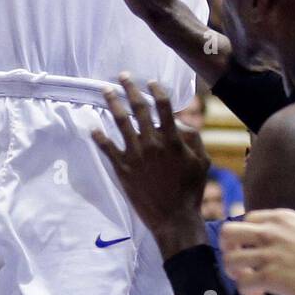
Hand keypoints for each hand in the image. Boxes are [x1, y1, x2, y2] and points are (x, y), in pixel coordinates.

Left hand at [92, 76, 208, 256]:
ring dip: (113, 103)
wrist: (174, 219)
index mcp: (172, 139)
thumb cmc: (191, 190)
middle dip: (130, 88)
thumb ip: (192, 138)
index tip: (151, 82)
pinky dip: (99, 137)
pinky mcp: (123, 169)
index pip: (163, 105)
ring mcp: (135, 155)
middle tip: (123, 76)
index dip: (156, 90)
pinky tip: (93, 128)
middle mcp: (151, 142)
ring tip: (106, 91)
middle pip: (138, 108)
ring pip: (120, 122)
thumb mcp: (202, 161)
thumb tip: (178, 121)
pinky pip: (107, 148)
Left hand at [220, 208, 294, 294]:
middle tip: (242, 264)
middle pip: (228, 233)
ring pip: (229, 260)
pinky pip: (242, 283)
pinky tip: (261, 294)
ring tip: (251, 280)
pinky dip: (247, 291)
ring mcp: (268, 254)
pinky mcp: (270, 277)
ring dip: (235, 273)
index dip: (247, 237)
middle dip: (230, 249)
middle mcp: (270, 231)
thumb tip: (279, 244)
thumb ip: (288, 233)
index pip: (247, 220)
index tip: (256, 251)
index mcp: (281, 217)